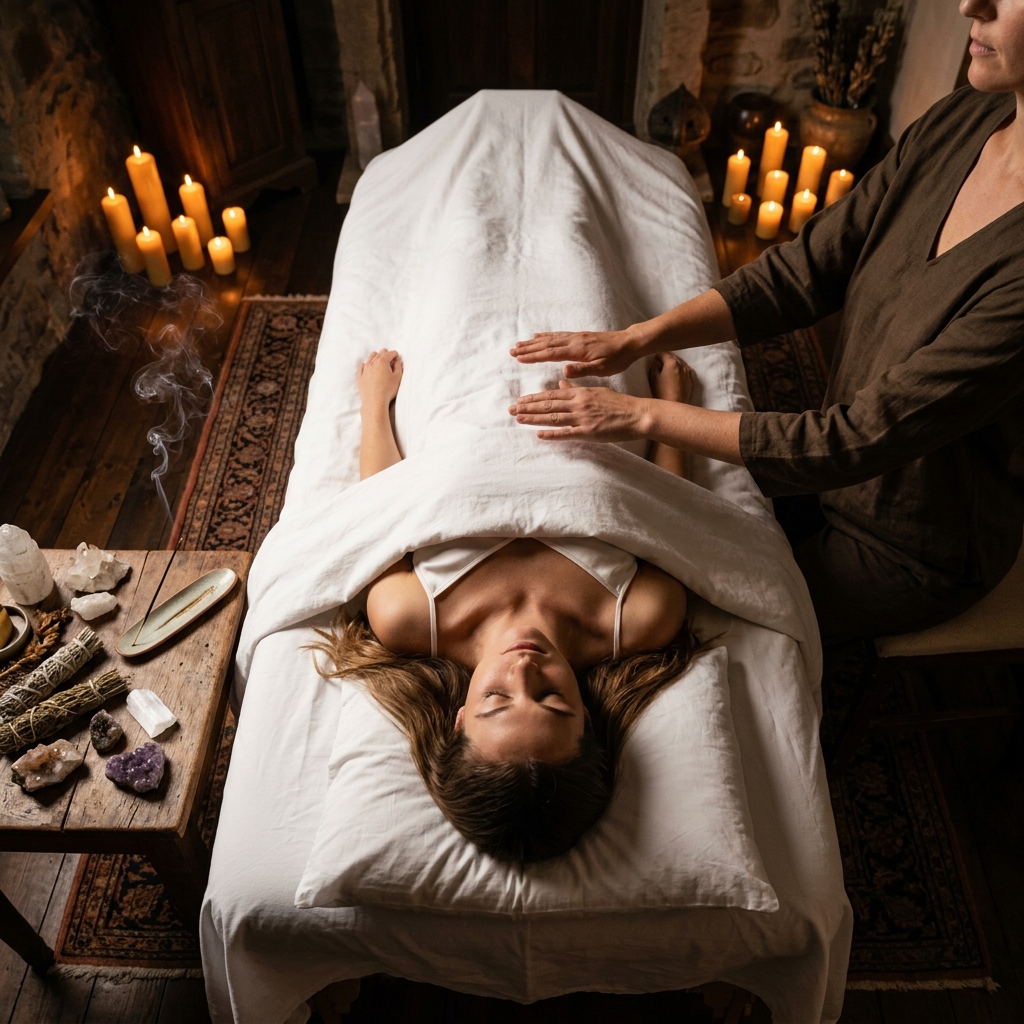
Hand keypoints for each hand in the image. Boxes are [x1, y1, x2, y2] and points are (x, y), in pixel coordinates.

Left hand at [358, 349, 402, 409]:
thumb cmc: (388, 390)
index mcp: (382, 361)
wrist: (374, 402)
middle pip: (380, 353)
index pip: (390, 353)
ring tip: (381, 364)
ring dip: (377, 358)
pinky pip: (362, 367)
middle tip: (391, 362)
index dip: (395, 356)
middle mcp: (372, 363)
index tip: (397, 360)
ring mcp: (365, 369)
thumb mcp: (397, 378)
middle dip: (386, 355)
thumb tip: (397, 360)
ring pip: (370, 358)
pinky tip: (369, 368)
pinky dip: (366, 365)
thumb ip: (398, 366)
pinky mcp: (360, 376)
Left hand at [509, 380, 649, 441]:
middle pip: (548, 405)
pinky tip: (539, 434)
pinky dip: (552, 434)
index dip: (534, 398)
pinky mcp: (589, 432)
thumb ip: (576, 388)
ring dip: (534, 418)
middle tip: (511, 410)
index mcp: (580, 393)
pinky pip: (567, 433)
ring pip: (553, 417)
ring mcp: (583, 418)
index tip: (520, 401)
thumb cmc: (618, 403)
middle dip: (528, 407)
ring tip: (518, 419)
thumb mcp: (596, 391)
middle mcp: (578, 403)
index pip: (551, 394)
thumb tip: (560, 382)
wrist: (637, 414)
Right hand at [510, 328, 642, 377]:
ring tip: (519, 344)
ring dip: (533, 342)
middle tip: (512, 351)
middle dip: (528, 348)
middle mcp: (574, 341)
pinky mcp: (579, 336)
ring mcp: (576, 337)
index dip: (534, 356)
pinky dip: (545, 336)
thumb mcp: (603, 369)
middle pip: (546, 344)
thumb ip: (583, 370)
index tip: (519, 358)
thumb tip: (564, 371)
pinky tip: (538, 336)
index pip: (551, 353)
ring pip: (550, 339)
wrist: (629, 343)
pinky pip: (558, 335)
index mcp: (578, 350)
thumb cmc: (617, 359)